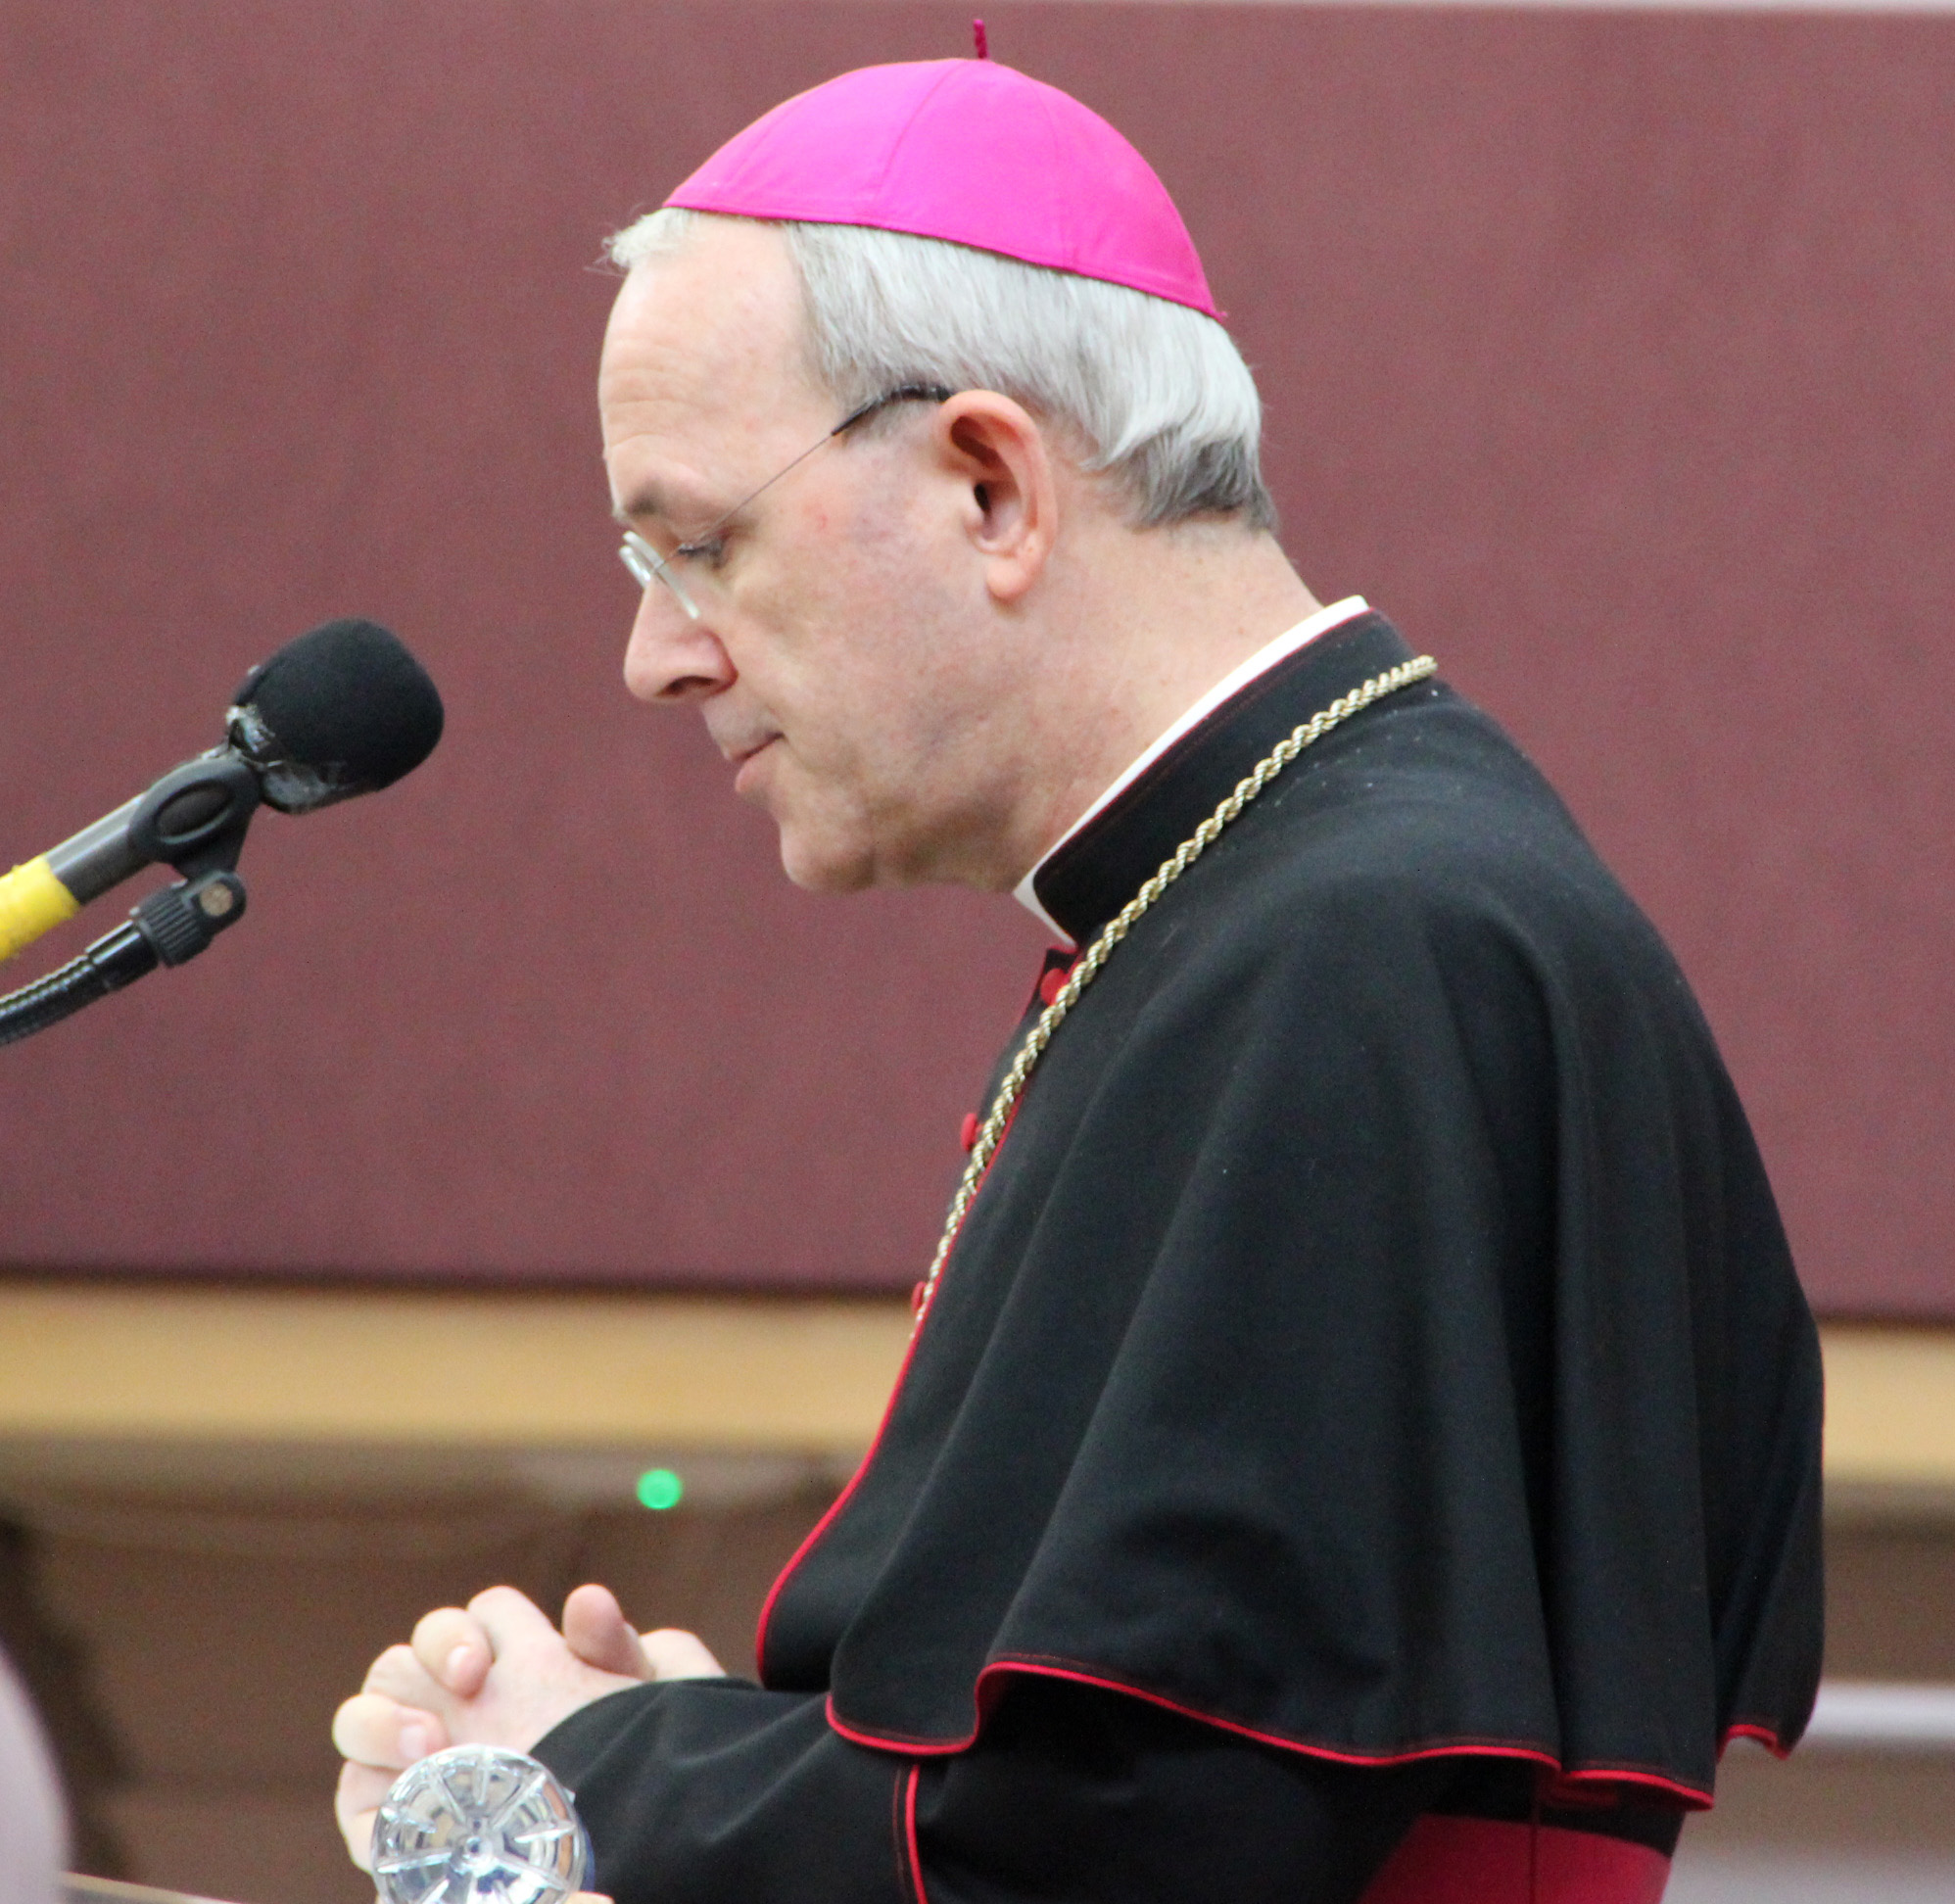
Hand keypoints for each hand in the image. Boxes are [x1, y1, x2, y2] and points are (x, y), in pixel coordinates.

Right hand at [332, 1583, 723, 1869]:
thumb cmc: (624, 1766)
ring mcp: (410, 1760)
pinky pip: (358, 1802)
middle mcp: (447, 1700)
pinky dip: (369, 1809)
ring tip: (427, 1749)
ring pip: (361, 1715)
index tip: (479, 1668)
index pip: (472, 1621)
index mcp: (505, 1660)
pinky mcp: (390, 1822)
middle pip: (407, 1655)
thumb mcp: (637, 1705)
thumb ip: (612, 1649)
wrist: (625, 1852)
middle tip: (464, 1696)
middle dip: (425, 1666)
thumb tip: (586, 1600)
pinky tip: (402, 1823)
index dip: (467, 1632)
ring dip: (381, 1723)